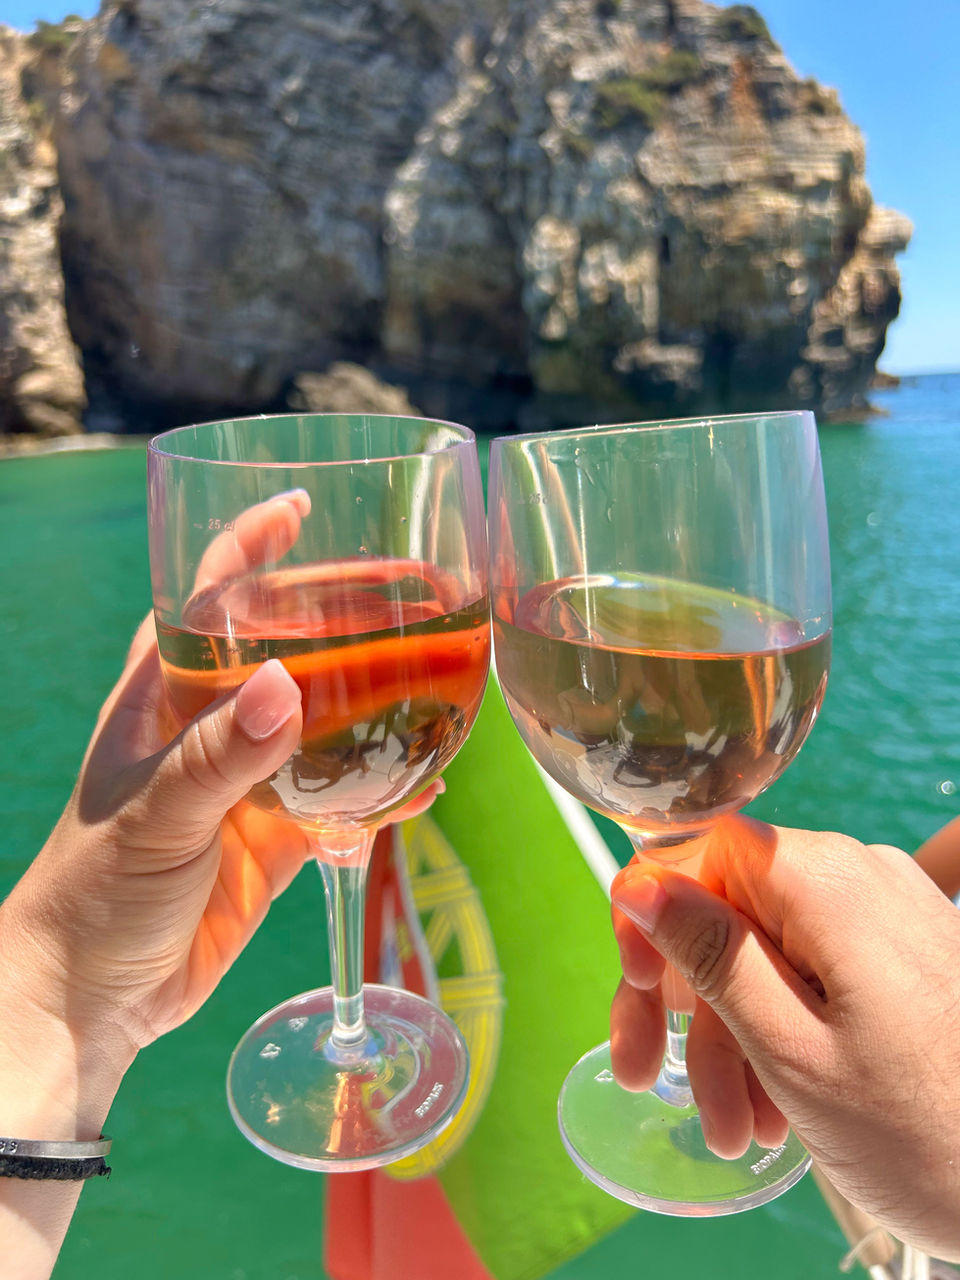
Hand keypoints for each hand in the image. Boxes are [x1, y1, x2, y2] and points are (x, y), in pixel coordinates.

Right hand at [610, 815, 959, 1260]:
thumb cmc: (928, 1134)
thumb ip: (710, 955)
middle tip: (648, 1075)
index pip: (699, 853)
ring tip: (735, 1130)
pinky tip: (776, 1108)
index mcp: (826, 882)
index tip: (633, 985)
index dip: (651, 915)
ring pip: (769, 954)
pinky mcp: (907, 956)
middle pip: (730, 912)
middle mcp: (861, 878)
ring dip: (735, 1038)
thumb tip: (640, 881)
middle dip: (686, 999)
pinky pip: (816, 976)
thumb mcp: (790, 1049)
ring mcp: (890, 916)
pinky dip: (784, 1035)